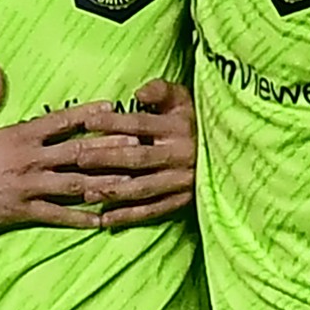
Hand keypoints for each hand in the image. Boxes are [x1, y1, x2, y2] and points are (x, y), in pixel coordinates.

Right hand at [0, 61, 134, 229]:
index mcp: (19, 136)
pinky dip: (82, 218)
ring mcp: (29, 188)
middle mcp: (30, 160)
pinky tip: (103, 220)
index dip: (89, 114)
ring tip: (131, 180)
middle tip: (137, 143)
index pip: (61, 121)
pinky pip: (59, 216)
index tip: (112, 107)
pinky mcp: (24, 212)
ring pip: (75, 185)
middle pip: (77, 152)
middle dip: (109, 147)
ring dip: (104, 181)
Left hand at [75, 79, 196, 227]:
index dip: (114, 122)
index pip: (141, 124)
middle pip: (138, 158)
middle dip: (106, 158)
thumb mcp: (184, 98)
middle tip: (78, 157)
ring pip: (143, 188)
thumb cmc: (195, 120)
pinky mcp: (183, 201)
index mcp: (178, 128)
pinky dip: (130, 216)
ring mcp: (181, 181)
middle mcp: (180, 156)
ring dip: (114, 191)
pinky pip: (153, 210)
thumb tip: (138, 93)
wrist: (231, 150)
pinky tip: (107, 219)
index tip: (88, 121)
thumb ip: (161, 90)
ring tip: (87, 192)